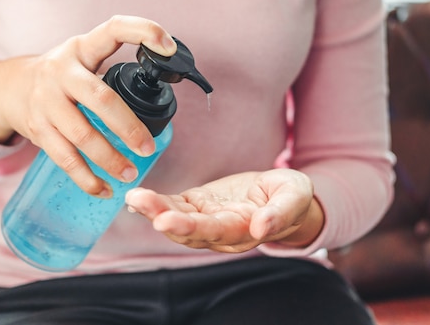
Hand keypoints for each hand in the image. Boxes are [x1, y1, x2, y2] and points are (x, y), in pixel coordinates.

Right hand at [0, 16, 176, 196]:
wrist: (8, 88)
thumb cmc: (61, 75)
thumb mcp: (82, 58)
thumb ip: (112, 70)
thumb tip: (159, 89)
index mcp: (82, 48)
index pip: (114, 29)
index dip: (143, 32)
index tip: (169, 48)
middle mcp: (61, 72)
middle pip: (100, 99)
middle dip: (127, 126)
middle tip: (147, 147)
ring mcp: (46, 101)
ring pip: (81, 135)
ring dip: (109, 159)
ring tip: (131, 174)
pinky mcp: (37, 129)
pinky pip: (64, 158)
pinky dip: (86, 179)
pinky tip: (104, 190)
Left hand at [125, 169, 323, 252]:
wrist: (281, 196)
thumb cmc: (290, 196)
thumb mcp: (294, 197)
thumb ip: (280, 213)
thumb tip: (262, 227)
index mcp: (244, 230)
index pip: (214, 231)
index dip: (189, 227)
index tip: (166, 220)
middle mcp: (220, 232)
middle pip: (188, 230)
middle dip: (162, 217)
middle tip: (141, 202)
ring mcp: (207, 219)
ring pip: (177, 220)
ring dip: (154, 210)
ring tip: (135, 196)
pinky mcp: (198, 205)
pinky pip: (174, 207)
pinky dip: (155, 204)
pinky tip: (136, 200)